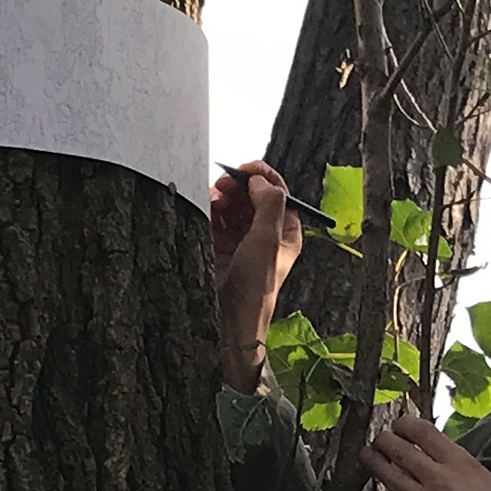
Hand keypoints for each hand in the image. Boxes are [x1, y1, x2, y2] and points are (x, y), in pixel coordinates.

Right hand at [211, 160, 302, 392]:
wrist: (230, 322)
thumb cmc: (255, 288)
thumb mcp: (268, 241)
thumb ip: (269, 205)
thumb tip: (261, 180)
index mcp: (285, 232)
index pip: (278, 193)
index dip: (263, 176)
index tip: (245, 168)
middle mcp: (265, 235)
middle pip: (252, 197)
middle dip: (239, 186)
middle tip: (223, 183)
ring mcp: (242, 242)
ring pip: (233, 207)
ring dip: (223, 197)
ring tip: (213, 198)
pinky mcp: (221, 250)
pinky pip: (216, 222)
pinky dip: (210, 212)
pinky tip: (205, 210)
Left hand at [362, 414, 490, 490]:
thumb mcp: (482, 474)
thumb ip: (457, 464)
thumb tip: (440, 457)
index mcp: (457, 461)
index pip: (421, 431)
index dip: (404, 424)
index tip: (398, 425)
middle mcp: (437, 477)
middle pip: (398, 449)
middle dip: (383, 441)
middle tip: (378, 441)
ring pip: (389, 477)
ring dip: (374, 464)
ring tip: (367, 458)